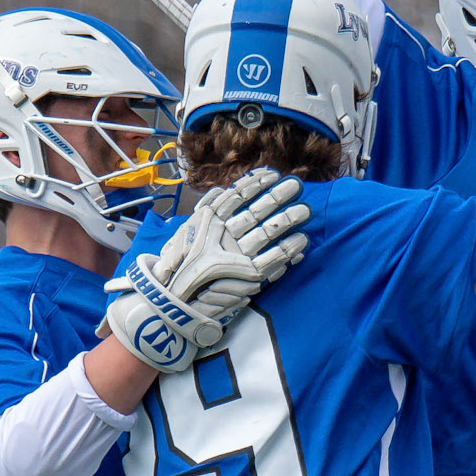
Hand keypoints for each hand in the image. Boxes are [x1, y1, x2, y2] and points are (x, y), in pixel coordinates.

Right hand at [103, 168, 309, 373]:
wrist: (170, 303)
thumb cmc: (176, 269)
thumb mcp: (182, 236)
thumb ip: (203, 213)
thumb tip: (220, 191)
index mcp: (206, 223)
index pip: (234, 197)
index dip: (252, 184)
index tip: (270, 173)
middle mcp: (222, 237)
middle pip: (255, 212)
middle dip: (276, 197)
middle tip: (295, 185)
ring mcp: (235, 257)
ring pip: (267, 232)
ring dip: (287, 219)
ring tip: (305, 210)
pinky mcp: (247, 278)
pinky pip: (272, 260)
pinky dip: (287, 251)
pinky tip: (302, 242)